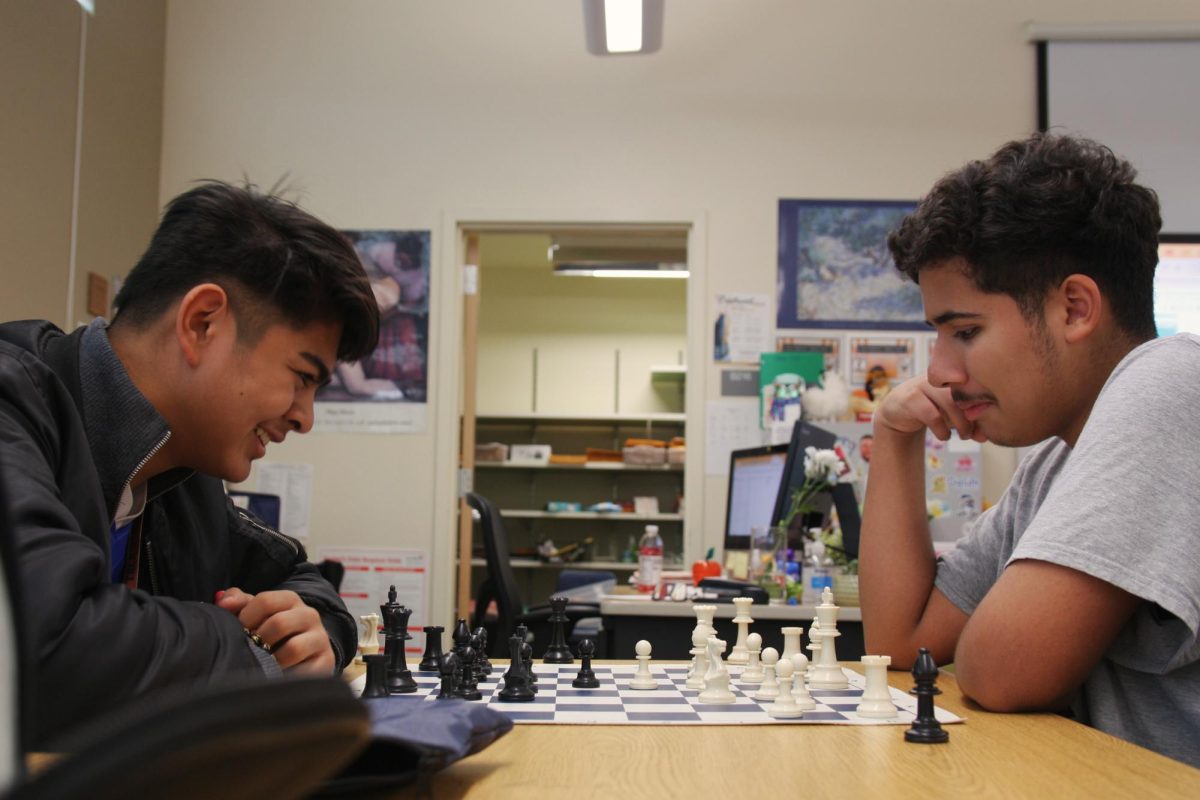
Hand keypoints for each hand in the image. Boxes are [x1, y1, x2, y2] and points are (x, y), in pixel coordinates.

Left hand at [216, 587, 334, 673]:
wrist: (305, 653)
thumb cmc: (271, 633)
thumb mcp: (256, 614)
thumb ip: (238, 603)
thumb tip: (223, 601)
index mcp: (290, 600)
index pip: (265, 600)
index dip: (245, 618)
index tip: (239, 632)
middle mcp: (309, 615)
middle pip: (278, 623)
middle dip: (258, 641)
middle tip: (249, 652)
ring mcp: (320, 639)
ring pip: (292, 649)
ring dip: (272, 661)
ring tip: (262, 666)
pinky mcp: (326, 662)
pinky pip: (304, 672)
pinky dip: (286, 676)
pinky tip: (276, 678)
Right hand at [873, 375, 986, 443]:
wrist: (898, 412)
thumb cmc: (932, 410)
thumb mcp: (954, 416)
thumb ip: (972, 423)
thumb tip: (985, 436)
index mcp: (953, 373)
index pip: (976, 384)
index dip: (984, 403)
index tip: (987, 421)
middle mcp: (939, 376)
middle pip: (965, 391)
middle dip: (973, 416)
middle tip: (974, 433)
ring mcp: (923, 384)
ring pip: (949, 401)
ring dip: (961, 423)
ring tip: (963, 436)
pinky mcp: (910, 398)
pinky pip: (932, 414)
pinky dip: (942, 429)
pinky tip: (944, 436)